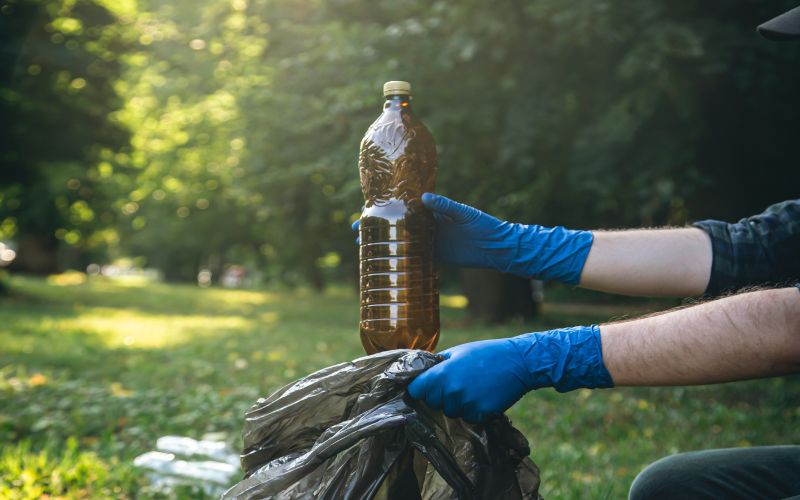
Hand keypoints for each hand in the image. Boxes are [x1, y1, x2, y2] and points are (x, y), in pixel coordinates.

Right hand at [352, 193, 593, 283]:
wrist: (499, 247)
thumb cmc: (484, 225)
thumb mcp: (464, 213)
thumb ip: (446, 206)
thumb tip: (424, 198)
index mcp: (433, 211)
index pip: (403, 207)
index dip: (385, 208)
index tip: (366, 208)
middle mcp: (428, 226)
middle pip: (396, 225)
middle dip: (375, 228)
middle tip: (353, 231)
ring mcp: (430, 243)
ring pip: (401, 243)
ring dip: (383, 245)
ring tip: (362, 247)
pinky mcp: (436, 258)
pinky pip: (414, 259)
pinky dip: (400, 261)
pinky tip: (385, 265)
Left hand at [407, 326, 612, 422]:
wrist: (519, 362)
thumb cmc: (487, 353)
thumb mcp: (458, 352)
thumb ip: (437, 364)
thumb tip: (419, 372)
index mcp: (442, 373)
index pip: (415, 390)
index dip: (418, 388)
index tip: (424, 387)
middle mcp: (451, 390)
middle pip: (432, 403)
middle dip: (440, 396)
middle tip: (456, 383)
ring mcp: (466, 403)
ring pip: (450, 412)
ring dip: (457, 404)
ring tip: (472, 388)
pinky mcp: (480, 413)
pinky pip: (467, 417)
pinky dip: (473, 410)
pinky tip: (483, 396)